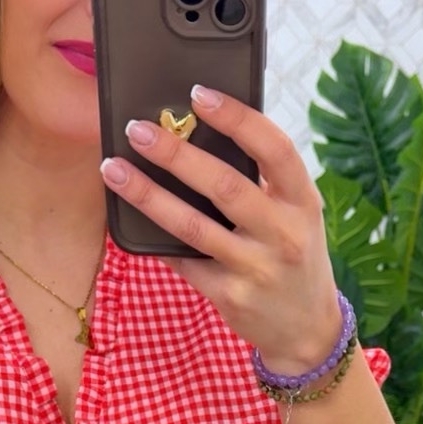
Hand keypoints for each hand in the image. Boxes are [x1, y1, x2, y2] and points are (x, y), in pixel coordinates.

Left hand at [100, 85, 343, 374]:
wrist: (308, 329)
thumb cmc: (294, 255)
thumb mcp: (297, 214)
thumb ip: (264, 181)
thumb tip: (200, 135)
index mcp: (302, 201)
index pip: (274, 148)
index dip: (236, 117)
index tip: (198, 94)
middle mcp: (283, 233)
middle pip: (224, 184)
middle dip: (176, 154)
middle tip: (138, 130)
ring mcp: (255, 268)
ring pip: (192, 225)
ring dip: (148, 195)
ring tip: (114, 169)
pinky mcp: (230, 296)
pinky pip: (183, 260)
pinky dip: (155, 239)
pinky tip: (129, 219)